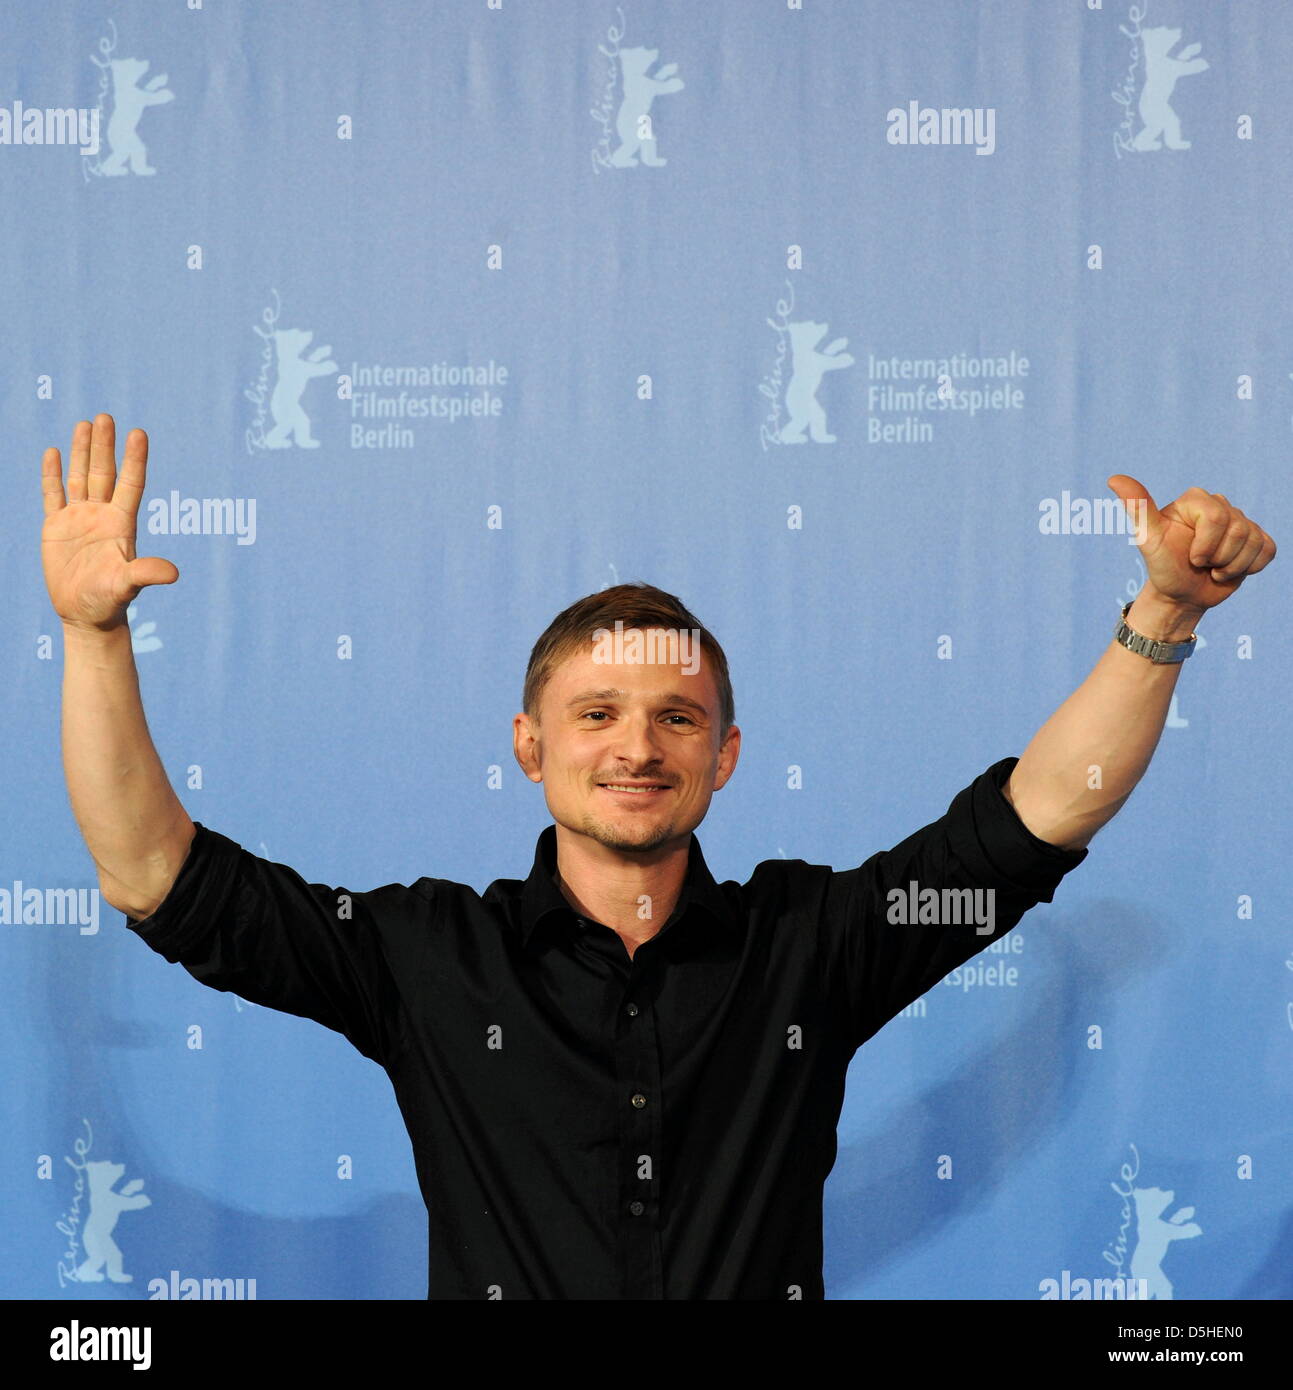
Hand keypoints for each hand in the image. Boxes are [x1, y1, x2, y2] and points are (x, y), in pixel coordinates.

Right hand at [41, 414, 178, 631]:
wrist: (86, 614)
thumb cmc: (111, 601)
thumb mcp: (128, 586)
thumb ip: (146, 574)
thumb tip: (174, 574)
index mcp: (122, 524)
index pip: (130, 484)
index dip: (134, 459)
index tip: (139, 433)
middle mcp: (102, 515)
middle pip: (104, 473)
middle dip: (105, 445)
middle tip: (105, 416)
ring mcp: (79, 518)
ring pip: (81, 477)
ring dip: (82, 452)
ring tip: (85, 423)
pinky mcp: (56, 526)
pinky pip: (54, 494)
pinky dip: (52, 474)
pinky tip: (53, 452)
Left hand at [1107, 475, 1275, 612]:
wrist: (1180, 594)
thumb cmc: (1163, 566)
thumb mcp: (1149, 540)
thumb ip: (1138, 509)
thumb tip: (1114, 478)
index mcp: (1196, 499)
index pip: (1216, 517)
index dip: (1204, 546)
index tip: (1189, 557)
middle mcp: (1220, 505)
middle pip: (1238, 530)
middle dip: (1217, 558)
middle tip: (1200, 564)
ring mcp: (1241, 522)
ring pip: (1254, 542)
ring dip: (1231, 566)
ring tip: (1212, 568)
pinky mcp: (1257, 539)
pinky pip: (1267, 551)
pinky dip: (1248, 568)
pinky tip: (1229, 569)